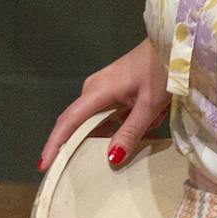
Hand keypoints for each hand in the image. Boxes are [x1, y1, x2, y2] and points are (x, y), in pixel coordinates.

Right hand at [39, 37, 168, 171]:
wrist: (172, 46)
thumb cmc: (162, 71)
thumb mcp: (150, 106)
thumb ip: (130, 132)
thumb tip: (111, 159)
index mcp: (98, 90)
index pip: (69, 120)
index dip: (55, 143)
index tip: (44, 165)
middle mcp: (93, 88)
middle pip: (77, 122)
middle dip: (78, 145)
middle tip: (79, 171)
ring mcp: (102, 87)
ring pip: (94, 120)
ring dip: (106, 134)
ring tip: (123, 145)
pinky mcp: (112, 88)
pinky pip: (105, 114)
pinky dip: (114, 126)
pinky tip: (134, 132)